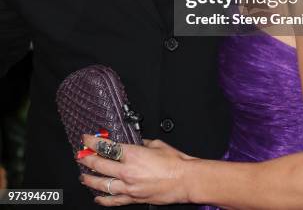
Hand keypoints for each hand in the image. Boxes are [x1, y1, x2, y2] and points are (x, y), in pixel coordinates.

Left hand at [77, 134, 193, 205]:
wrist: (185, 180)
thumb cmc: (175, 162)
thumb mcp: (157, 144)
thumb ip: (143, 143)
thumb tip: (137, 143)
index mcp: (133, 154)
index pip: (107, 147)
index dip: (94, 142)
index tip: (87, 139)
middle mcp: (127, 171)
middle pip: (100, 165)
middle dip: (87, 159)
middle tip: (80, 156)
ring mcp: (129, 187)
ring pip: (102, 184)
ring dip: (90, 179)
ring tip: (83, 176)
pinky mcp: (134, 198)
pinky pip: (113, 200)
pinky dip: (103, 199)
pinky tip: (97, 196)